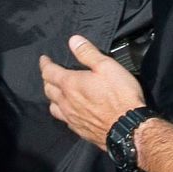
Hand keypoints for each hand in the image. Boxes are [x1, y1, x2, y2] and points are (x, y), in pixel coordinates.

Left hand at [39, 34, 146, 149]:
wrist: (128, 127)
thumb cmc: (120, 95)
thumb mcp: (107, 66)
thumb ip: (88, 53)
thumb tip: (73, 40)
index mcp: (70, 84)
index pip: (49, 72)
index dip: (45, 64)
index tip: (44, 59)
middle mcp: (66, 102)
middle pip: (48, 90)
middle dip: (47, 80)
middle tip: (50, 74)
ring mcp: (71, 118)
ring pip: (53, 107)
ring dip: (53, 98)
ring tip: (57, 93)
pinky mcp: (79, 130)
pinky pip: (64, 120)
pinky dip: (63, 112)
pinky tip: (70, 111)